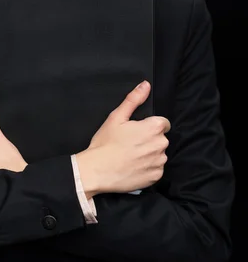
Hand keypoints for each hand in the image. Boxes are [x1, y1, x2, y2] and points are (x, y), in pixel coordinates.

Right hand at [76, 81, 170, 195]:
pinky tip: (134, 166)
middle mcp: (160, 145)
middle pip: (161, 138)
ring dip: (150, 153)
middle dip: (150, 138)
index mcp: (153, 128)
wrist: (97, 170)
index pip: (163, 123)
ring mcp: (159, 162)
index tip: (138, 130)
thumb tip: (145, 85)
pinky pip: (157, 169)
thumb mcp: (116, 117)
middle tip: (131, 142)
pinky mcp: (155, 177)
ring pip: (159, 153)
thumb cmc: (106, 143)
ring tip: (132, 155)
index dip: (150, 125)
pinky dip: (148, 167)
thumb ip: (134, 99)